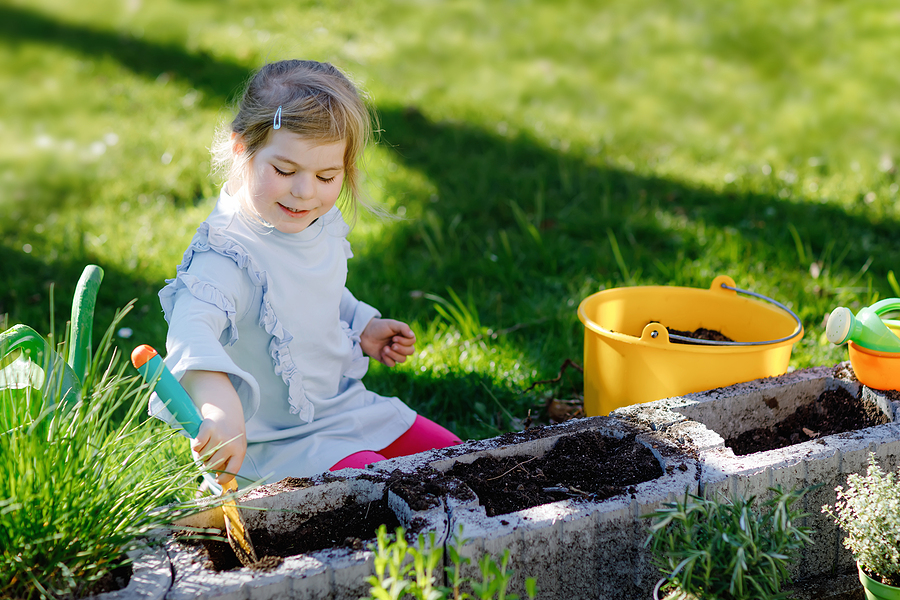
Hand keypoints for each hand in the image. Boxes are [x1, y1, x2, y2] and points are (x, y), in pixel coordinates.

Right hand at [180, 370, 246, 485]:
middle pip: (213, 465)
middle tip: (210, 456)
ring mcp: (220, 436)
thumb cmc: (230, 434)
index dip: (222, 478)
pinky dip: (196, 445)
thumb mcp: (236, 447)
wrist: (226, 410)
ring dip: (201, 454)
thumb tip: (220, 486)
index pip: (231, 471)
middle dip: (208, 464)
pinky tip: (200, 441)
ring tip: (207, 445)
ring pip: (203, 456)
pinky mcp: (208, 427)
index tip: (217, 479)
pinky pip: (197, 446)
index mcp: (240, 451)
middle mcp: (231, 444)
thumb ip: (229, 463)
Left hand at [360, 318, 415, 366]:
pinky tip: (382, 353)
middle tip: (392, 344)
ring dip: (394, 355)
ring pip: (402, 359)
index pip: (412, 342)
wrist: (364, 333)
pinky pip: (392, 364)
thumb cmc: (379, 327)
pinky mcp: (386, 359)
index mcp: (403, 336)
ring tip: (385, 349)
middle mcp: (400, 345)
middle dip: (402, 349)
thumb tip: (412, 336)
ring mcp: (393, 353)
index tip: (394, 337)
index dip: (405, 341)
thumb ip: (403, 328)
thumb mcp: (391, 324)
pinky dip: (388, 359)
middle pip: (410, 351)